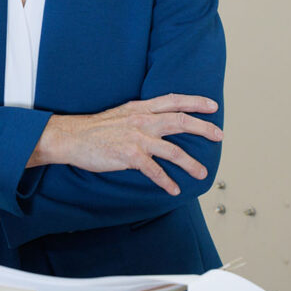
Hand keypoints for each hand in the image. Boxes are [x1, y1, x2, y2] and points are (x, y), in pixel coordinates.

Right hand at [29, 94, 222, 194]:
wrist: (71, 137)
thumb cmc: (95, 128)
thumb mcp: (121, 114)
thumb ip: (141, 116)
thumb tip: (158, 123)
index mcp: (141, 108)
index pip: (173, 100)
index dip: (194, 102)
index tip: (212, 106)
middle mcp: (142, 120)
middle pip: (180, 122)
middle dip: (203, 128)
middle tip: (219, 135)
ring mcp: (137, 138)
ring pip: (173, 150)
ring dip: (191, 163)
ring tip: (202, 173)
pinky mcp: (130, 156)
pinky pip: (155, 170)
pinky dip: (167, 182)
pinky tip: (174, 190)